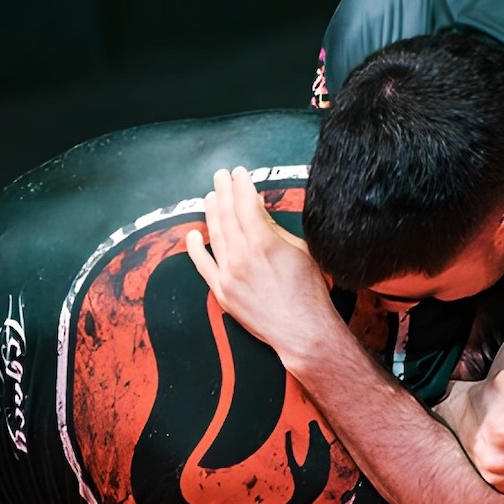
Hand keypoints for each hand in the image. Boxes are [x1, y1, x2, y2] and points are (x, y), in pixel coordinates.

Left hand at [186, 167, 335, 364]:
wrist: (303, 330)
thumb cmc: (309, 293)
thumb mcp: (300, 251)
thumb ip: (275, 228)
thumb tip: (257, 209)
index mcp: (264, 243)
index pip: (246, 204)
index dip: (241, 185)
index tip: (239, 173)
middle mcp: (242, 257)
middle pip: (227, 214)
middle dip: (223, 190)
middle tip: (221, 176)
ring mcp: (229, 275)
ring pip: (214, 234)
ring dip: (211, 212)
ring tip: (211, 196)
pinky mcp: (222, 292)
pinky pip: (203, 265)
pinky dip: (195, 248)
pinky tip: (194, 234)